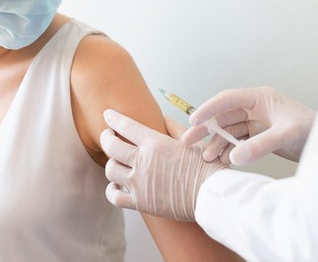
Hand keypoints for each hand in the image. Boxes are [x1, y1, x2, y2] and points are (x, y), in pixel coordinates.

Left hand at [100, 109, 226, 221]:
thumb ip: (172, 127)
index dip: (113, 118)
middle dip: (106, 138)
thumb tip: (161, 117)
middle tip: (108, 136)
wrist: (211, 195)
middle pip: (111, 146)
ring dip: (112, 163)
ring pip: (110, 169)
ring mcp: (139, 183)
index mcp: (155, 143)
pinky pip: (114, 195)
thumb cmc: (204, 167)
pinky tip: (117, 184)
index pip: (125, 126)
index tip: (108, 115)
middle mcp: (143, 161)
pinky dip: (112, 189)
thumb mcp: (189, 141)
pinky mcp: (140, 202)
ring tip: (117, 161)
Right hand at [181, 86, 315, 165]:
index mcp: (260, 98)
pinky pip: (238, 143)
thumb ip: (260, 145)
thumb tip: (233, 157)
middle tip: (188, 141)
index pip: (228, 99)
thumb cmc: (313, 130)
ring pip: (229, 131)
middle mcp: (256, 108)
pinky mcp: (260, 137)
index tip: (193, 121)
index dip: (209, 109)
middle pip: (224, 116)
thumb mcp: (286, 135)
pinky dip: (229, 151)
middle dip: (206, 129)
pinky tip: (222, 162)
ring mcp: (257, 123)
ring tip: (206, 159)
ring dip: (216, 144)